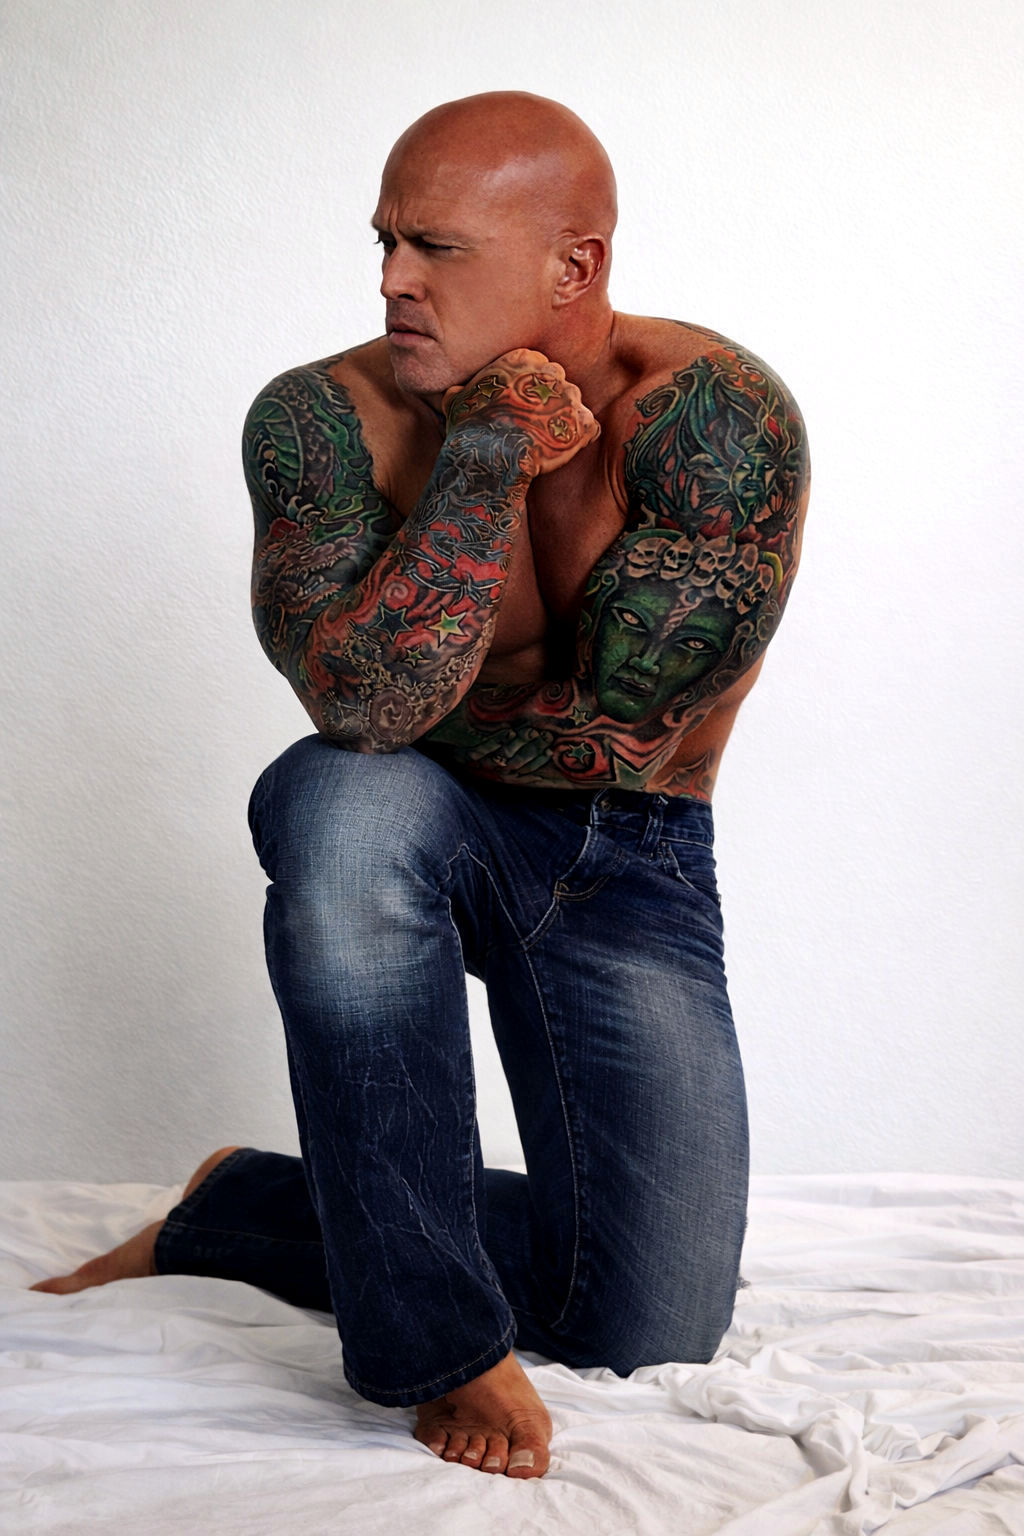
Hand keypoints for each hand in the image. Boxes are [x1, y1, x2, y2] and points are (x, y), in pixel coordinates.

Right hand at [442, 349, 599, 475]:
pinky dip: (581, 437)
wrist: (491, 458)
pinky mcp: (580, 423)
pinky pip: (589, 427)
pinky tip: (564, 448)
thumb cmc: (471, 431)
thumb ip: (460, 393)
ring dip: (564, 418)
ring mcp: (567, 397)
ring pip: (574, 403)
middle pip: (557, 381)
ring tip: (548, 438)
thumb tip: (454, 394)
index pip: (536, 364)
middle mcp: (548, 373)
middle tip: (536, 421)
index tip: (521, 403)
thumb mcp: (456, 405)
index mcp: (520, 361)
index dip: (529, 385)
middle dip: (549, 399)